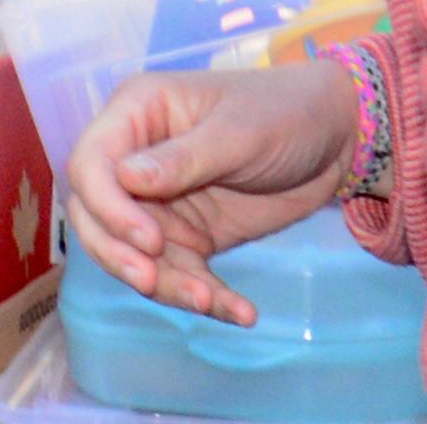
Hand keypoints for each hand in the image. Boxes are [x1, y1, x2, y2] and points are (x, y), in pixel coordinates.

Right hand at [63, 61, 358, 324]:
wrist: (335, 138)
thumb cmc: (282, 113)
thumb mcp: (237, 132)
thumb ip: (182, 158)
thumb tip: (123, 178)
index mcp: (136, 115)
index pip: (91, 164)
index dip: (107, 207)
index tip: (148, 241)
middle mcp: (136, 160)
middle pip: (98, 216)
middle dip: (119, 254)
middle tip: (152, 282)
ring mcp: (161, 202)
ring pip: (137, 255)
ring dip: (167, 284)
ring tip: (211, 302)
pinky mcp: (191, 236)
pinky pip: (183, 273)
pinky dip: (207, 297)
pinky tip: (240, 312)